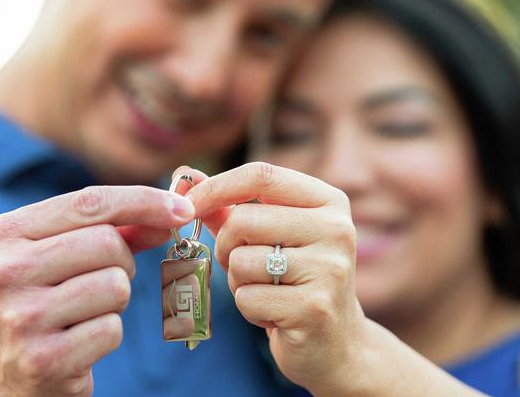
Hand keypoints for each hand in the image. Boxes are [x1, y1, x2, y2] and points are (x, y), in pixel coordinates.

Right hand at [0, 185, 194, 395]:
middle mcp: (7, 270)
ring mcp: (21, 317)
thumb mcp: (68, 253)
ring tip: (86, 312)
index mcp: (9, 232)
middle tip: (104, 281)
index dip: (144, 201)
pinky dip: (108, 334)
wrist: (11, 372)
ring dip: (116, 300)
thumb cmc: (50, 298)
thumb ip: (118, 227)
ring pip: (115, 285)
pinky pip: (111, 329)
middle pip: (107, 243)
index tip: (183, 209)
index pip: (90, 202)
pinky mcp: (43, 359)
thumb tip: (174, 211)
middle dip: (124, 262)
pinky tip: (81, 341)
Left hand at [177, 163, 366, 393]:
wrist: (336, 344)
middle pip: (243, 220)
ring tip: (266, 292)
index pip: (260, 176)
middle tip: (242, 267)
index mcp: (328, 201)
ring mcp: (329, 269)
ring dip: (239, 282)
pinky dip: (249, 309)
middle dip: (226, 247)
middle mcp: (336, 229)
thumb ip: (229, 207)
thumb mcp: (268, 237)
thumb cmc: (293, 282)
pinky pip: (248, 298)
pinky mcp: (314, 308)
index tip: (187, 204)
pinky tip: (274, 315)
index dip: (215, 187)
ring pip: (241, 261)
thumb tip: (183, 176)